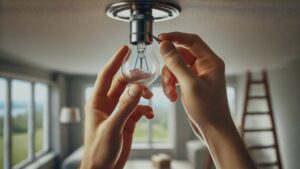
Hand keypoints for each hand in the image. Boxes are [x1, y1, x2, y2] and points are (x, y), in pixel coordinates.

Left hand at [81, 46, 153, 168]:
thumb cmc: (99, 151)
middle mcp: (107, 104)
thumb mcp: (113, 127)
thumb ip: (125, 107)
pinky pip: (138, 108)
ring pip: (132, 94)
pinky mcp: (126, 120)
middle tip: (148, 77)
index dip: (115, 60)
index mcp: (97, 102)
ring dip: (142, 94)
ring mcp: (117, 111)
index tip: (125, 49)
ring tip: (150, 98)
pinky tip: (149, 115)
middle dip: (135, 79)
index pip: (106, 75)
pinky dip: (145, 108)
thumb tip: (136, 88)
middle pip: (122, 83)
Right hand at [158, 32, 230, 133]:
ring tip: (170, 92)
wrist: (213, 129)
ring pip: (177, 67)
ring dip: (169, 78)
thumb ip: (176, 63)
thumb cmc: (208, 109)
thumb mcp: (189, 84)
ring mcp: (198, 75)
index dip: (175, 37)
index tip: (160, 38)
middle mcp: (206, 66)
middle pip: (181, 55)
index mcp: (211, 62)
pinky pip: (177, 77)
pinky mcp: (192, 84)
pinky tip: (172, 97)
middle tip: (166, 79)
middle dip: (170, 67)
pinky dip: (171, 85)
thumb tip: (165, 45)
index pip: (192, 41)